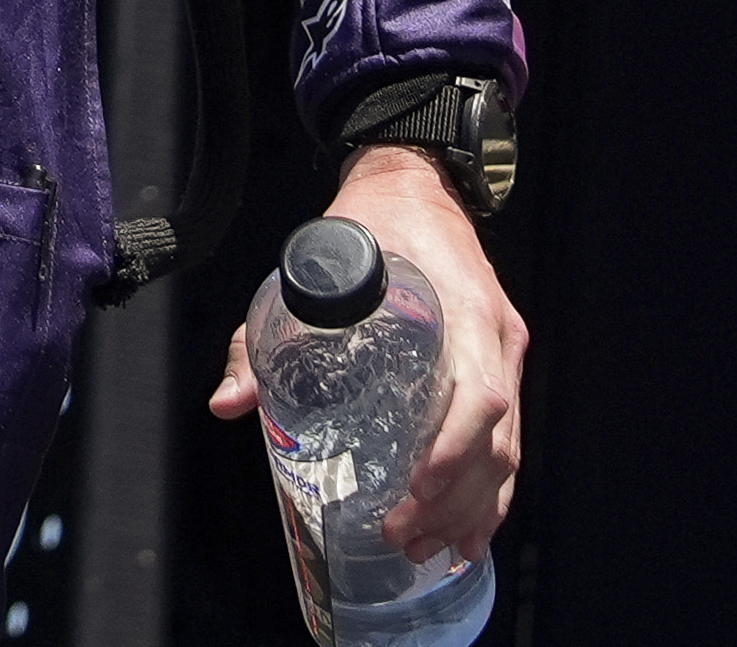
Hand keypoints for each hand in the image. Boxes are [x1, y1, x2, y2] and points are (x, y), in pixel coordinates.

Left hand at [202, 147, 529, 564]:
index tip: (413, 488)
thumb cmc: (367, 229)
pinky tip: (466, 533)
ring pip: (508, 449)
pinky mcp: (499, 364)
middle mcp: (496, 336)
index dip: (452, 449)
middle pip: (497, 438)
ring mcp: (504, 352)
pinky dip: (489, 492)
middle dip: (453, 500)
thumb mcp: (309, 270)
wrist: (415, 185)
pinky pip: (507, 440)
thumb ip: (263, 337)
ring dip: (472, 508)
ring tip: (429, 551)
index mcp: (461, 308)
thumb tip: (228, 404)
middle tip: (402, 536)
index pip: (478, 391)